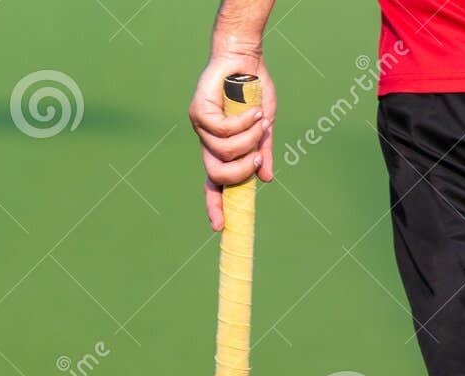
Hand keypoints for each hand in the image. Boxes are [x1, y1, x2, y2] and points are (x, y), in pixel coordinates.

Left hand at [189, 54, 275, 230]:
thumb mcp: (263, 128)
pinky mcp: (199, 111)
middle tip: (256, 158)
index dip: (215, 205)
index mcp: (221, 150)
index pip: (214, 184)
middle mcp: (207, 142)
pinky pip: (222, 130)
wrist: (246, 59)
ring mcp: (201, 128)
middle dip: (239, 172)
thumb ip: (262, 152)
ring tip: (259, 120)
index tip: (219, 227)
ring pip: (222, 152)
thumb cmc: (253, 92)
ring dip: (248, 139)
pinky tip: (253, 110)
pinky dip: (242, 123)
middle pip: (216, 174)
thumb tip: (266, 180)